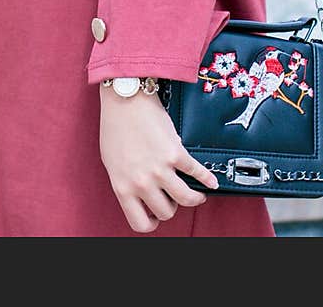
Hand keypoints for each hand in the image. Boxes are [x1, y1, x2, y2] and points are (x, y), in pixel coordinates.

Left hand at [99, 83, 218, 232]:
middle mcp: (142, 183)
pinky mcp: (175, 153)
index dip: (151, 222)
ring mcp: (160, 169)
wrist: (124, 99)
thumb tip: (141, 195)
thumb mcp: (112, 162)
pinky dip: (207, 179)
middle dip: (171, 206)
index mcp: (123, 187)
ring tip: (196, 194)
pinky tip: (211, 182)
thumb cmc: (114, 127)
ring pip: (185, 199)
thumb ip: (126, 182)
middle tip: (172, 196)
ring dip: (194, 199)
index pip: (140, 223)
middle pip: (166, 212)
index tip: (155, 215)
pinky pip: (197, 173)